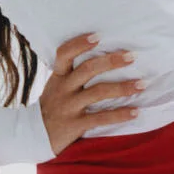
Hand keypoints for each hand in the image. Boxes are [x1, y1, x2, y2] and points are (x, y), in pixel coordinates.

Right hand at [38, 33, 144, 155]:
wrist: (32, 137)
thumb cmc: (50, 108)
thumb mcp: (54, 88)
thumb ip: (70, 75)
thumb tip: (100, 58)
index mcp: (58, 77)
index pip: (64, 54)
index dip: (80, 44)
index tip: (98, 36)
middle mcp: (63, 89)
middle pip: (88, 70)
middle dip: (111, 61)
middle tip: (132, 56)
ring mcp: (69, 107)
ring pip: (98, 92)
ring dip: (122, 87)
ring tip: (142, 84)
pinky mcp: (75, 125)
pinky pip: (100, 118)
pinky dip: (120, 114)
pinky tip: (135, 112)